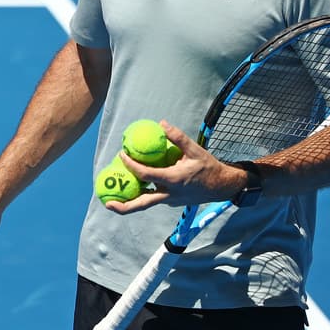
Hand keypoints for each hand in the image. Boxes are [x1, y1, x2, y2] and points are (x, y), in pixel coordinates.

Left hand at [103, 120, 245, 213]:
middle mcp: (169, 194)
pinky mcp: (171, 201)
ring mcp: (170, 200)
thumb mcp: (195, 150)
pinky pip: (154, 197)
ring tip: (114, 195)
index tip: (121, 155)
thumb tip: (162, 123)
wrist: (223, 186)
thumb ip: (178, 137)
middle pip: (141, 204)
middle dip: (123, 206)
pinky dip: (143, 193)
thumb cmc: (209, 167)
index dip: (131, 165)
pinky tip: (135, 183)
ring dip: (130, 200)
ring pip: (146, 202)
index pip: (145, 175)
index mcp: (173, 180)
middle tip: (106, 202)